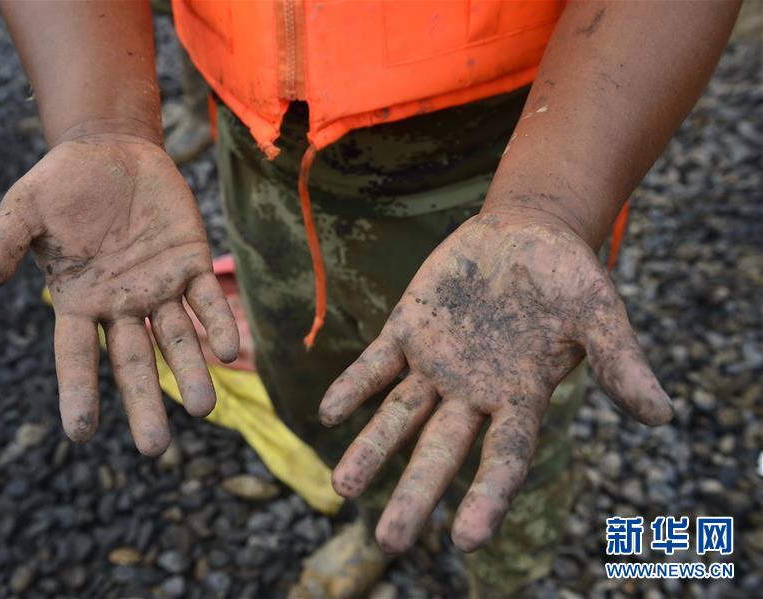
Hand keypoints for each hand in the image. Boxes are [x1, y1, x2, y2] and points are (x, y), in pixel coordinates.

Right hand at [0, 133, 237, 455]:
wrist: (110, 150)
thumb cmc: (62, 185)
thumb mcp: (23, 212)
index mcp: (78, 302)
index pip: (76, 357)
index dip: (78, 392)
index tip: (80, 432)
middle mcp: (121, 305)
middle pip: (133, 363)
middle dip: (144, 402)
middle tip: (155, 448)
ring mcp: (159, 288)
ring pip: (176, 340)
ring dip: (190, 372)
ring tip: (203, 408)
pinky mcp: (190, 263)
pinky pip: (206, 301)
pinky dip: (216, 325)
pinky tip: (228, 350)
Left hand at [319, 213, 671, 552]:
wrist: (525, 233)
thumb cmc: (568, 277)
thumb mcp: (598, 312)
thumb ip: (619, 362)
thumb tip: (662, 416)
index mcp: (521, 397)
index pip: (503, 458)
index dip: (486, 497)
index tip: (464, 539)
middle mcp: (473, 392)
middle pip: (440, 451)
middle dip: (415, 493)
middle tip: (389, 541)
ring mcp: (436, 364)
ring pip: (398, 416)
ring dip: (370, 449)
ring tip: (341, 486)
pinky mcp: (407, 331)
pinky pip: (376, 365)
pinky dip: (354, 385)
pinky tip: (328, 412)